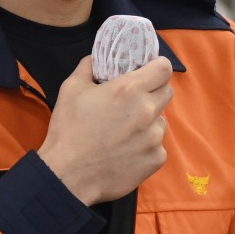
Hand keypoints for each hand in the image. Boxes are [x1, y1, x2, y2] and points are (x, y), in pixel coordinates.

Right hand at [39, 55, 172, 205]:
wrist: (67, 175)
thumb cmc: (68, 130)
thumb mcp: (72, 88)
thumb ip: (89, 66)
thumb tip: (99, 57)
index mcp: (129, 89)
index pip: (164, 68)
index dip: (156, 67)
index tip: (147, 71)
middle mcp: (147, 111)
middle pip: (167, 92)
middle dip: (153, 92)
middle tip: (133, 101)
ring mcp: (154, 137)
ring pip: (162, 121)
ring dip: (149, 121)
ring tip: (124, 131)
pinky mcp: (156, 159)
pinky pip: (158, 145)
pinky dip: (146, 146)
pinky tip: (125, 150)